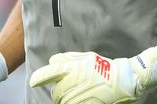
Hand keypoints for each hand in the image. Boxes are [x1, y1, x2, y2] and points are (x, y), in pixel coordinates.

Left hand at [29, 47, 156, 103]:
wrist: (123, 80)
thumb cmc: (104, 67)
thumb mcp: (85, 57)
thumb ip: (67, 59)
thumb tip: (52, 60)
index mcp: (71, 68)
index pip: (48, 72)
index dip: (39, 78)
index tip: (33, 81)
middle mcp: (72, 81)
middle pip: (54, 91)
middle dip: (59, 91)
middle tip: (71, 88)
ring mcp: (77, 95)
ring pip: (61, 101)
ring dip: (65, 99)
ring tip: (78, 94)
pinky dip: (71, 102)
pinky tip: (81, 99)